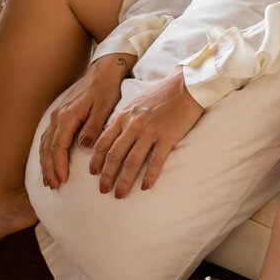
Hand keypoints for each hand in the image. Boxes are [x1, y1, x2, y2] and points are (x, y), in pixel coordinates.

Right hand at [39, 53, 133, 188]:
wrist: (103, 71)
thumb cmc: (106, 89)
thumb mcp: (105, 107)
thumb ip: (94, 127)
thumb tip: (83, 145)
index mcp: (68, 116)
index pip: (59, 146)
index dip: (59, 164)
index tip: (63, 180)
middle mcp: (58, 116)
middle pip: (48, 147)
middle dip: (49, 168)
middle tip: (53, 185)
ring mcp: (57, 115)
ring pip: (45, 143)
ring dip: (46, 162)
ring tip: (49, 180)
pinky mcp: (60, 115)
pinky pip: (48, 137)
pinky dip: (46, 151)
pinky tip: (49, 161)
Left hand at [89, 66, 203, 198]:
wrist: (185, 85)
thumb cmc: (161, 93)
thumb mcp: (136, 103)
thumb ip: (124, 119)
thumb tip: (113, 134)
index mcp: (124, 116)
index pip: (104, 142)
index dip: (97, 160)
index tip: (93, 173)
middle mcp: (134, 125)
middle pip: (115, 154)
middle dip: (106, 175)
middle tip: (103, 190)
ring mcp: (150, 131)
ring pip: (132, 161)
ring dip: (124, 180)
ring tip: (119, 194)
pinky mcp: (167, 137)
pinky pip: (156, 160)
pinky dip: (149, 175)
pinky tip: (145, 187)